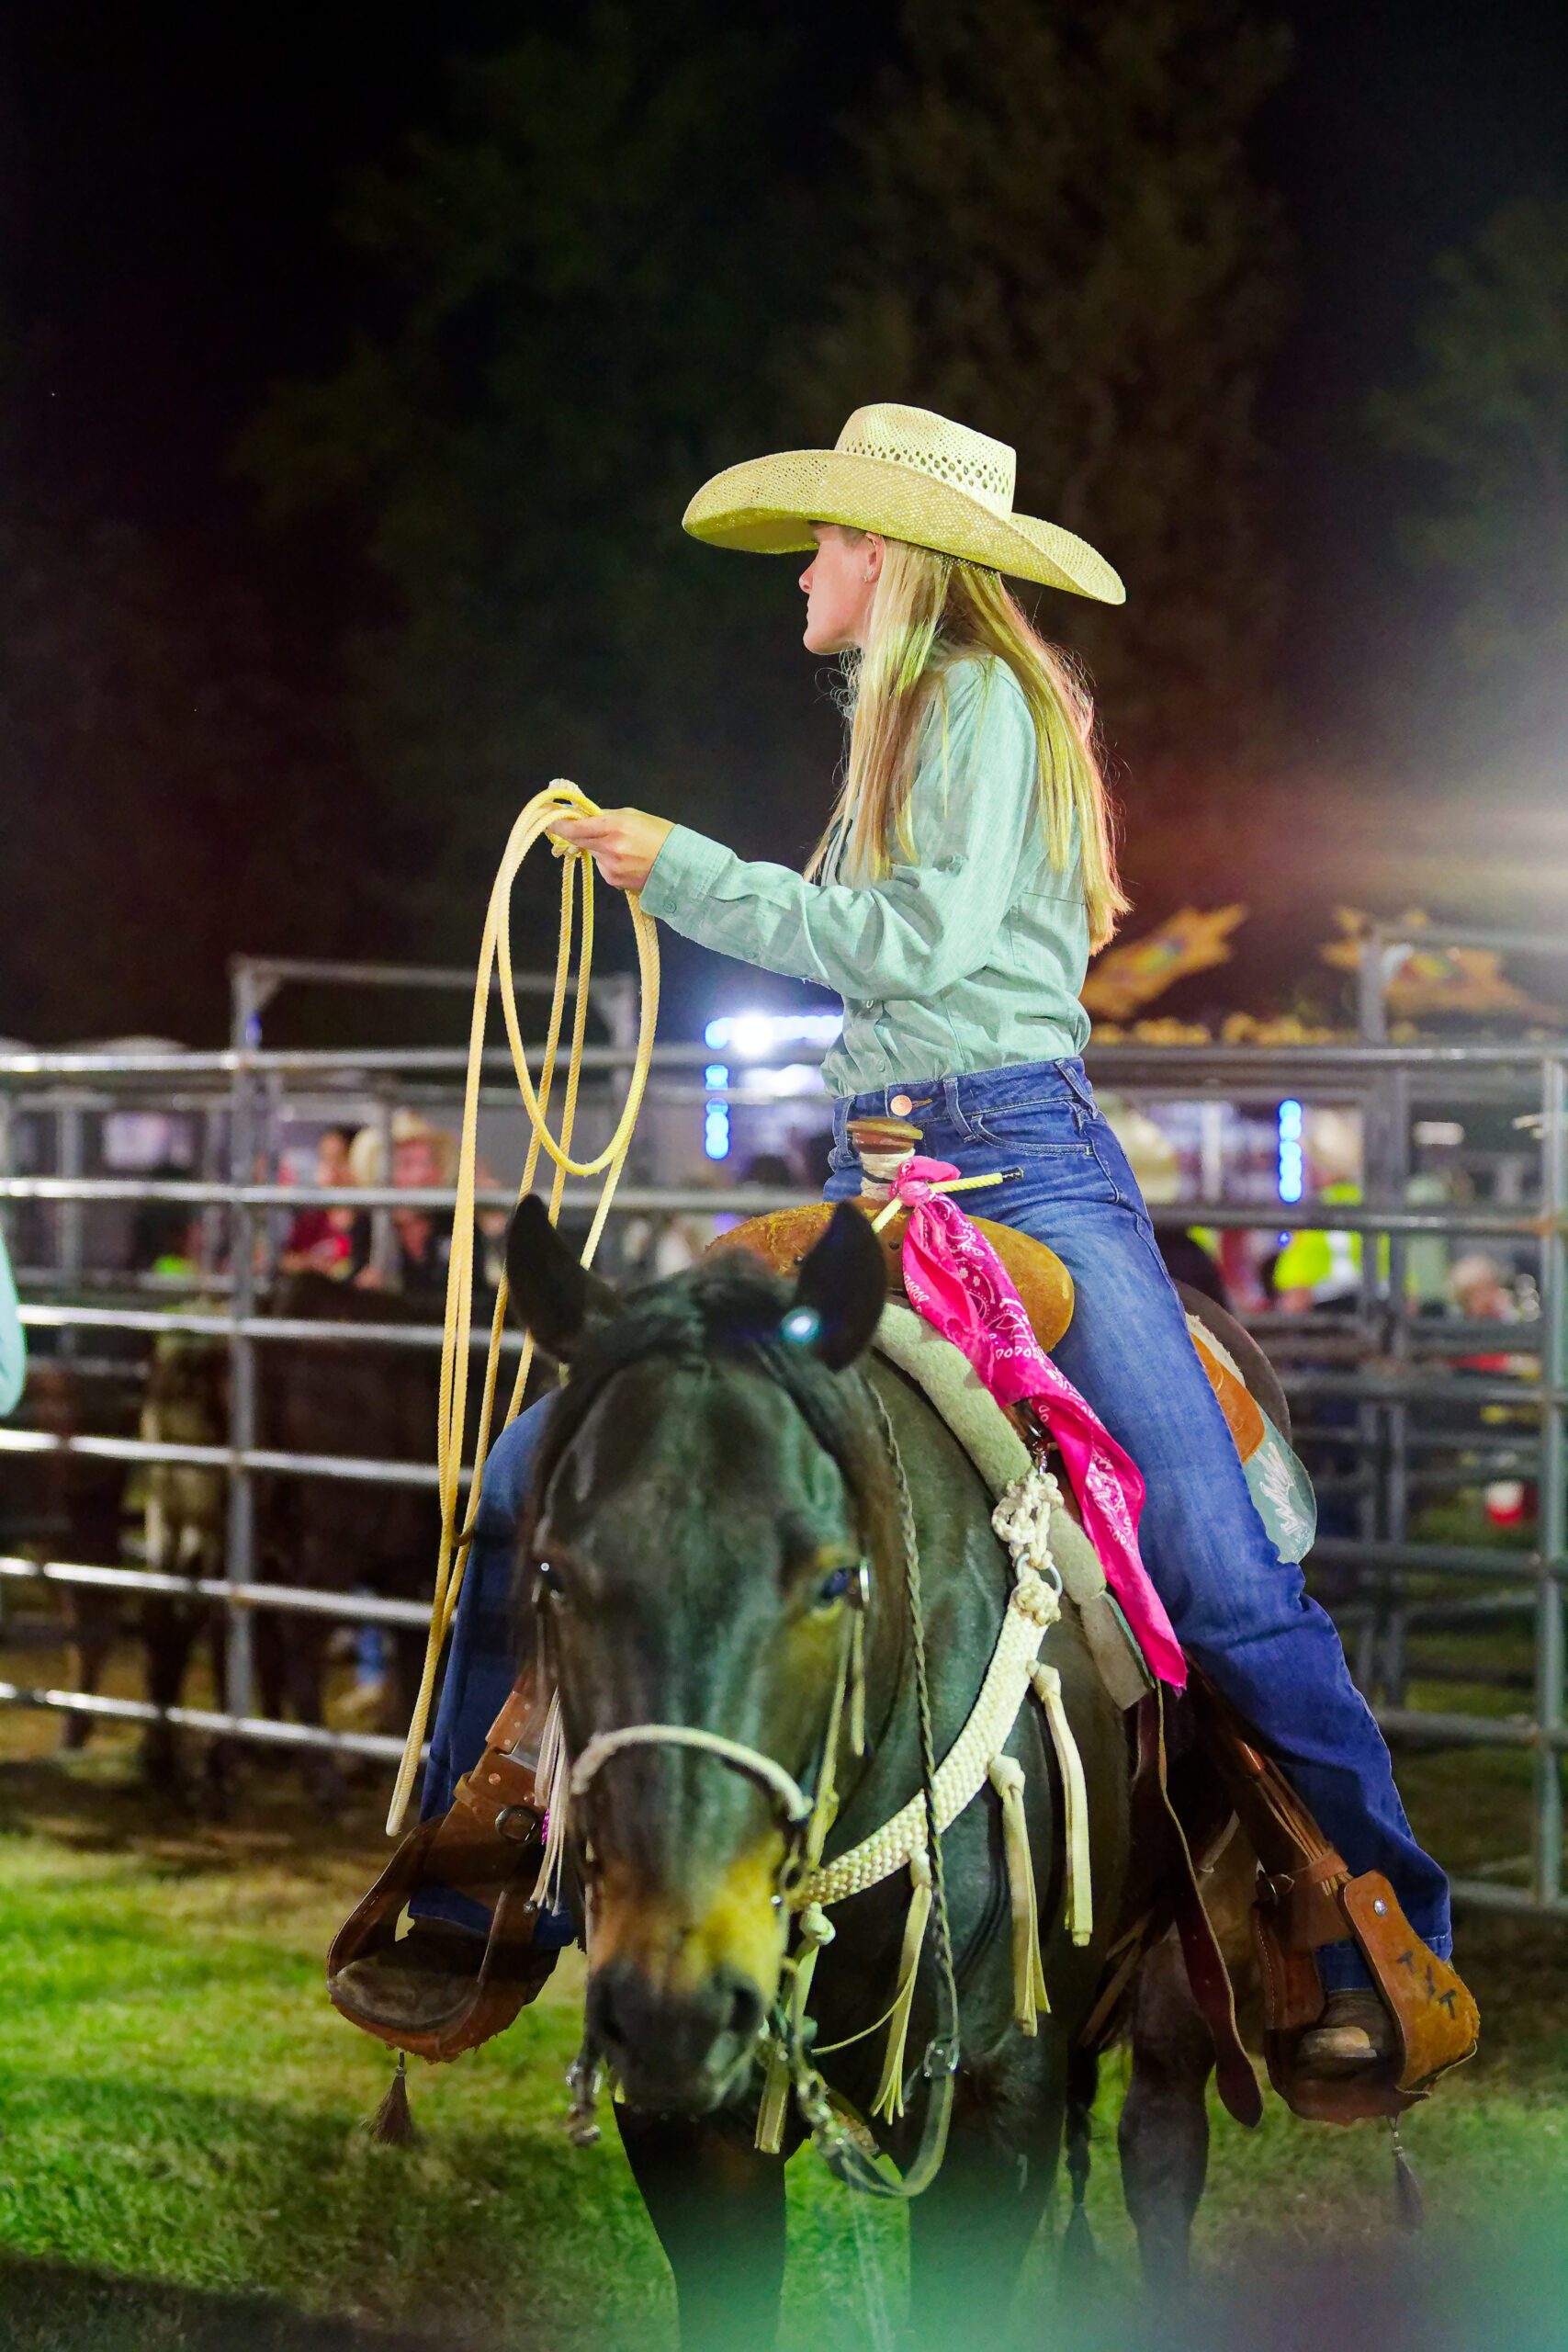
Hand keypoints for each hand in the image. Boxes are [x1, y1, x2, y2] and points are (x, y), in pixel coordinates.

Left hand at [549, 808, 672, 893]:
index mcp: (614, 827)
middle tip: (575, 826)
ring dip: (597, 848)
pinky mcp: (614, 881)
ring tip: (623, 846)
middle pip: (577, 840)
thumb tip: (580, 815)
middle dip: (573, 833)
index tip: (547, 817)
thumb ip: (604, 816)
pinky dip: (608, 862)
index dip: (557, 823)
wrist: (683, 866)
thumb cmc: (660, 835)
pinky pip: (602, 867)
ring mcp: (610, 868)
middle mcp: (609, 849)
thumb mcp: (632, 815)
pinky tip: (628, 860)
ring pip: (591, 853)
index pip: (574, 827)